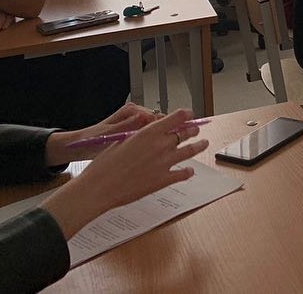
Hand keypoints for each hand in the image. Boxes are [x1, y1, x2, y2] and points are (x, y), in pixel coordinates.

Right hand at [42, 110, 209, 238]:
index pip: (177, 117)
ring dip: (198, 146)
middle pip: (185, 133)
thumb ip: (139, 134)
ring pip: (190, 151)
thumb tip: (149, 130)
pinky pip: (182, 173)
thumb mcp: (121, 140)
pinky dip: (188, 171)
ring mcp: (165, 163)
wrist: (99, 188)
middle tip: (195, 130)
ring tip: (204, 144)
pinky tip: (190, 170)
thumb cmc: (104, 165)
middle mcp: (161, 145)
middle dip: (192, 130)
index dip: (185, 114)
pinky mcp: (163, 180)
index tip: (189, 114)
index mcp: (149, 132)